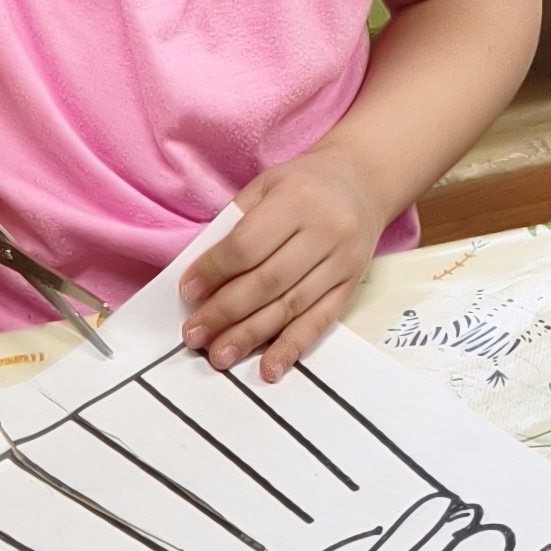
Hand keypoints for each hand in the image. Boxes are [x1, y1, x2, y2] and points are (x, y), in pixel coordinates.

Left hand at [181, 148, 381, 378]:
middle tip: (195, 335)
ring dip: (250, 336)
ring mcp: (342, 263)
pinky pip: (319, 323)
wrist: (362, 182)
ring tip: (219, 355)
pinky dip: (292, 348)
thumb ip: (236, 227)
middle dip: (225, 312)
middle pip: (267, 282)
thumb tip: (202, 279)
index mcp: (298, 200)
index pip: (247, 245)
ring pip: (290, 307)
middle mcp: (325, 232)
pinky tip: (270, 368)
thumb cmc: (304, 186)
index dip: (214, 272)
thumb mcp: (266, 187)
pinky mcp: (350, 288)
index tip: (188, 292)